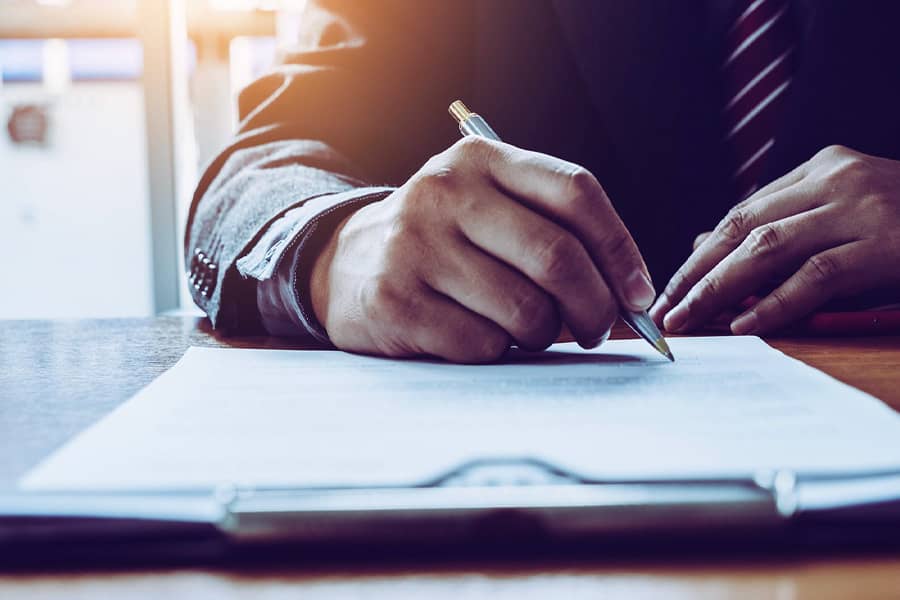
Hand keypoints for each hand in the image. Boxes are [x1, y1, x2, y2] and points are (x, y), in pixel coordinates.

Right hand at [310, 136, 654, 361]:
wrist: (347, 262)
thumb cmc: (444, 241)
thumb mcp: (488, 208)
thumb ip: (553, 230)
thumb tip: (632, 296)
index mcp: (479, 160)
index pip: (575, 192)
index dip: (622, 249)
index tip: (640, 295)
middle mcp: (444, 193)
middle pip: (558, 257)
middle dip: (595, 308)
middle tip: (597, 330)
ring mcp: (414, 246)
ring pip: (525, 310)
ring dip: (543, 334)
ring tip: (526, 328)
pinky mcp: (395, 300)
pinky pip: (483, 345)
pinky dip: (497, 352)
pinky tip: (477, 336)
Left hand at [651, 145, 899, 334]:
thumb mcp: (840, 217)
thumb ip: (779, 227)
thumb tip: (701, 245)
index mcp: (821, 168)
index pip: (741, 212)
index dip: (699, 254)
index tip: (669, 288)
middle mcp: (836, 179)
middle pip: (742, 227)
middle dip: (696, 273)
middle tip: (665, 312)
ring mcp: (864, 208)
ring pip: (767, 248)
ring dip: (719, 289)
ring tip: (689, 321)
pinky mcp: (888, 244)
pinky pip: (816, 276)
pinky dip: (775, 303)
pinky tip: (745, 325)